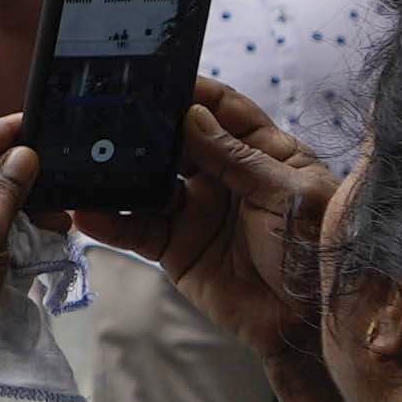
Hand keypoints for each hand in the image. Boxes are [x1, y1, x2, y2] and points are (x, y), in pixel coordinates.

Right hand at [84, 80, 333, 359]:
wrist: (307, 322)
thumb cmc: (316, 251)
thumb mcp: (285, 194)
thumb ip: (236, 156)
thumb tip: (192, 115)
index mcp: (262, 152)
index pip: (222, 110)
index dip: (193, 93)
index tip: (158, 78)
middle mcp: (224, 176)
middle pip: (176, 141)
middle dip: (144, 127)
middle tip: (107, 113)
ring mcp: (196, 211)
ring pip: (148, 182)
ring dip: (118, 174)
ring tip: (85, 162)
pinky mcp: (175, 246)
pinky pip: (136, 229)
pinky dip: (110, 222)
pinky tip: (88, 211)